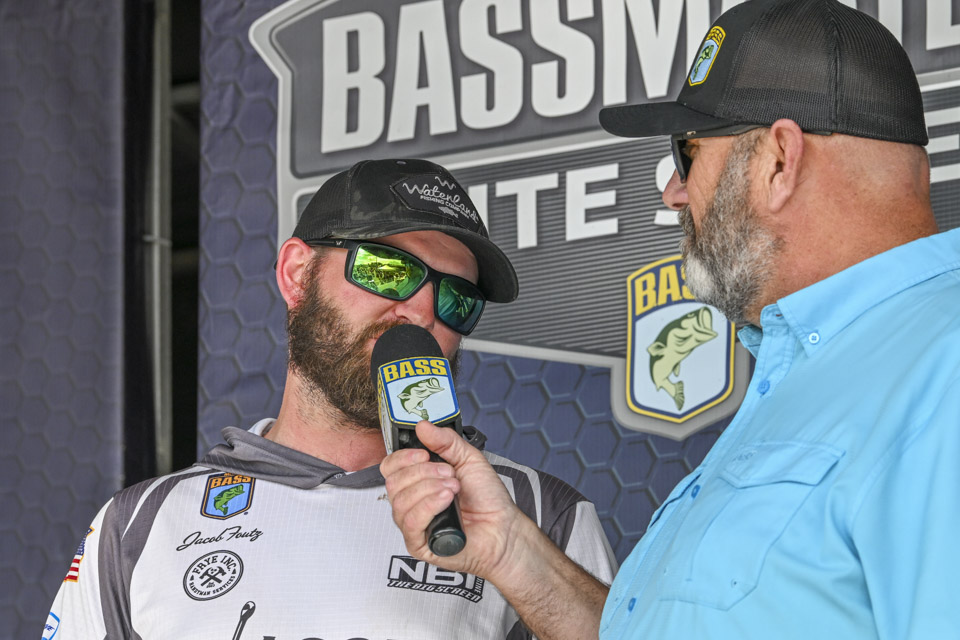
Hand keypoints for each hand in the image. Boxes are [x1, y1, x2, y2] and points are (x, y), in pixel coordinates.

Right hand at [381, 420, 608, 639]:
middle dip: (424, 473)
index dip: (403, 458)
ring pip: (400, 501)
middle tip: (450, 474)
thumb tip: (423, 426)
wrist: (504, 527)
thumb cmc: (487, 499)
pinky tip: (446, 500)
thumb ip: (446, 441)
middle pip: (394, 482)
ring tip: (454, 488)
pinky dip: (428, 506)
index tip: (424, 454)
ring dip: (430, 489)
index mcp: (418, 481)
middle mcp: (412, 502)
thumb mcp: (469, 459)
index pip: (390, 467)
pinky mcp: (419, 544)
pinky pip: (410, 522)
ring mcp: (413, 524)